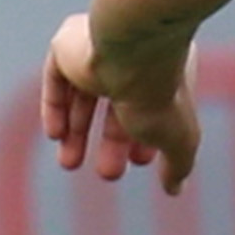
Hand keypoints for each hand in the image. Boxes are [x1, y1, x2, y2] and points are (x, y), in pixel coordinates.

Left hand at [43, 13, 200, 191]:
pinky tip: (56, 135)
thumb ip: (178, 165)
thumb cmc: (161, 92)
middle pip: (116, 105)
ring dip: (77, 132)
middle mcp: (133, 57)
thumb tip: (176, 189)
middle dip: (111, 143)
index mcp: (167, 70)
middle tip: (108, 173)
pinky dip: (55, 107)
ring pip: (84, 95)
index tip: (140, 162)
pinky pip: (57, 78)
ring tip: (70, 164)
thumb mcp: (178, 139)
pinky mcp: (68, 44)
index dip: (144, 139)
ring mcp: (99, 49)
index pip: (152, 106)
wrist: (133, 49)